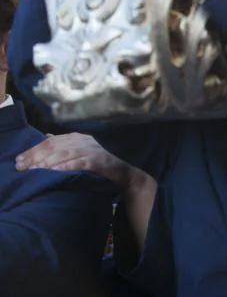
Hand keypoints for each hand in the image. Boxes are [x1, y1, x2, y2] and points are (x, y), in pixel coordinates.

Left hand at [16, 133, 132, 189]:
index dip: (34, 149)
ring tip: (34, 169)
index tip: (19, 159)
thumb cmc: (99, 163)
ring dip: (48, 162)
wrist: (122, 172)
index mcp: (78, 137)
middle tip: (21, 166)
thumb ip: (64, 144)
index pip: (51, 140)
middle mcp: (83, 141)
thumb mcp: (80, 150)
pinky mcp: (98, 161)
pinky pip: (79, 163)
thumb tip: (46, 137)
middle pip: (55, 146)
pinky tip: (54, 171)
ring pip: (65, 153)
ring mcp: (91, 150)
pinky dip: (67, 166)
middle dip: (36, 155)